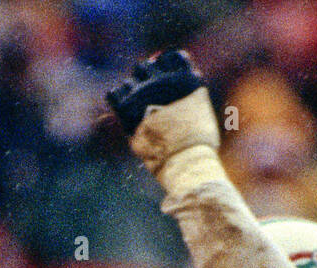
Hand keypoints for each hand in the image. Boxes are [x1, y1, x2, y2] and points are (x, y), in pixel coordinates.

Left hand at [106, 50, 219, 185]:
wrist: (186, 161)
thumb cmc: (198, 144)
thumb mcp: (202, 110)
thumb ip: (191, 92)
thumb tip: (188, 81)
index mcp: (184, 78)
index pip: (172, 56)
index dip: (167, 66)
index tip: (166, 77)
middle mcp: (163, 80)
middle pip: (146, 66)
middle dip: (146, 78)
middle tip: (149, 97)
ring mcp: (144, 93)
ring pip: (130, 80)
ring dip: (133, 90)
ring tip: (138, 108)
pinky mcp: (127, 109)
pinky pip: (114, 94)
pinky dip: (117, 99)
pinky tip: (123, 108)